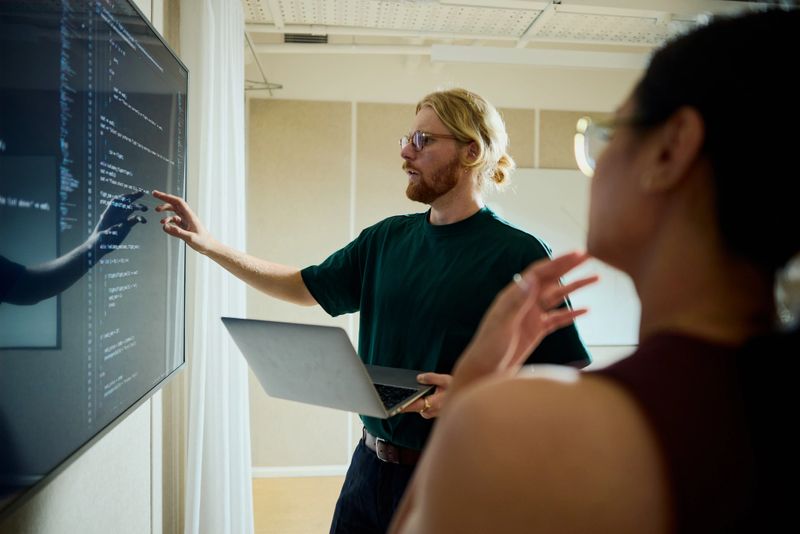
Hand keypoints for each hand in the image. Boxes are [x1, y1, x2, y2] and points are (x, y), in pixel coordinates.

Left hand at [93, 191, 147, 254]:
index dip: (123, 198)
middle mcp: (116, 215)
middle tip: (141, 193)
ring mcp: (122, 219)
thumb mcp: (102, 236)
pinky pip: (135, 219)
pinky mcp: (127, 225)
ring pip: (131, 209)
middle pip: (125, 203)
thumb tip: (119, 227)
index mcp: (108, 214)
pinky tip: (144, 221)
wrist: (100, 246)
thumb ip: (109, 231)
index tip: (130, 196)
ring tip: (145, 209)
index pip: (116, 202)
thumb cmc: (98, 241)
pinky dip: (140, 218)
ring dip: (138, 207)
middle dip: (133, 197)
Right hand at [152, 190, 212, 252]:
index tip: (158, 194)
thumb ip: (177, 232)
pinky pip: (174, 219)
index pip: (177, 202)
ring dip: (165, 209)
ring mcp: (186, 220)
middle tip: (154, 195)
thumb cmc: (203, 241)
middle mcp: (187, 216)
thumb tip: (165, 226)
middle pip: (175, 203)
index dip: (167, 197)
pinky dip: (168, 220)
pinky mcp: (184, 225)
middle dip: (164, 198)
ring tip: (157, 210)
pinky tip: (164, 224)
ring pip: (174, 210)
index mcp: (190, 216)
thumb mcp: (190, 238)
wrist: (209, 246)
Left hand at [400, 372, 451, 418]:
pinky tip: (415, 395)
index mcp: (435, 403)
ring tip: (408, 393)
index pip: (415, 405)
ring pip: (416, 407)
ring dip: (412, 401)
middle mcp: (431, 411)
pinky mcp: (429, 414)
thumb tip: (419, 378)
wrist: (463, 399)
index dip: (404, 406)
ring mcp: (430, 414)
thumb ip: (432, 378)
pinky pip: (419, 408)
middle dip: (406, 401)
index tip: (395, 406)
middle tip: (395, 396)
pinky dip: (417, 402)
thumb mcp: (445, 380)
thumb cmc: (455, 389)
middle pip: (413, 407)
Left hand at [451, 252, 597, 391]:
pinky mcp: (537, 330)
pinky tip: (586, 309)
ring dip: (575, 287)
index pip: (540, 272)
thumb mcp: (503, 323)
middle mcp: (524, 302)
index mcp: (515, 295)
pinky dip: (572, 314)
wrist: (484, 371)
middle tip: (589, 255)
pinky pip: (558, 319)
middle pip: (551, 280)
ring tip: (595, 278)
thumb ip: (517, 302)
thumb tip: (530, 277)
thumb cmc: (489, 347)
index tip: (577, 254)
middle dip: (570, 267)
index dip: (559, 262)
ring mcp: (532, 316)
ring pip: (558, 297)